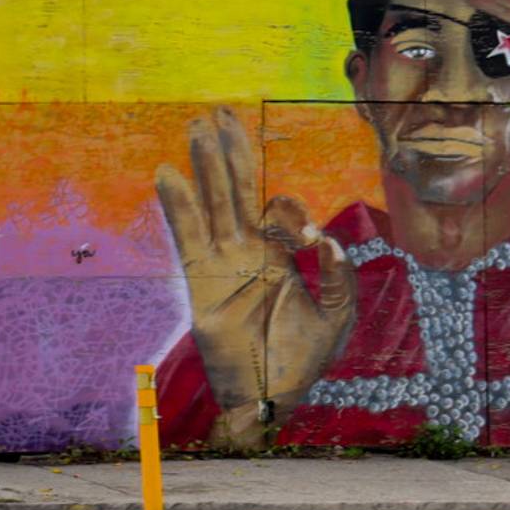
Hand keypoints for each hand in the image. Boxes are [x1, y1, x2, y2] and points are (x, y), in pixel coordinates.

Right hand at [155, 108, 356, 447]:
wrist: (271, 397)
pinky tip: (169, 174)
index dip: (288, 209)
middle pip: (239, 191)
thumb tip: (326, 238)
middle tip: (219, 112)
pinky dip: (180, 206)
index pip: (278, 210)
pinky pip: (189, 237)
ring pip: (214, 204)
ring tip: (197, 127)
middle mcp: (249, 252)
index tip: (303, 237)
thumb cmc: (305, 360)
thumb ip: (340, 276)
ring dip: (206, 166)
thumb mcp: (338, 315)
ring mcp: (224, 264)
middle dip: (232, 152)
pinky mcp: (203, 283)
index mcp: (282, 256)